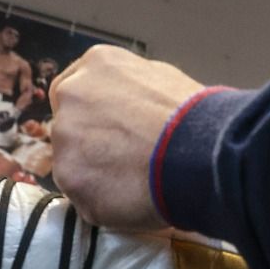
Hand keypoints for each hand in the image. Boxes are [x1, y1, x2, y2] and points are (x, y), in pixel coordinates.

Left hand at [49, 46, 204, 230]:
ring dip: (95, 176)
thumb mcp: (161, 79)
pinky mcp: (71, 178)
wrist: (203, 151)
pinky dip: (103, 203)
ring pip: (72, 165)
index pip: (72, 94)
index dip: (91, 119)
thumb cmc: (194, 118)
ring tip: (134, 181)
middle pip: (67, 129)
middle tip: (123, 160)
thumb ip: (127, 90)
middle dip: (90, 146)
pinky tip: (132, 197)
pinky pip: (82, 196)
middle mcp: (71, 96)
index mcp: (94, 66)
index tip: (108, 134)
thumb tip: (126, 107)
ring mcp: (66, 138)